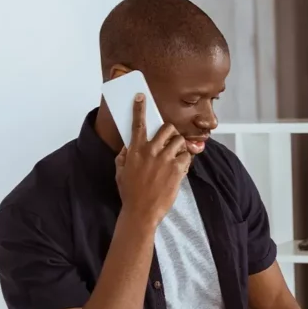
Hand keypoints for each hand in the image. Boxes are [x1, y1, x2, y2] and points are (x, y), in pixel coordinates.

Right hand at [115, 93, 191, 225]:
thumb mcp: (120, 172)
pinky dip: (186, 160)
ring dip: (179, 146)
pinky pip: (187, 156)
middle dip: (170, 131)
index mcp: (135, 150)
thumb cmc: (130, 193)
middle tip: (170, 140)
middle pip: (166, 128)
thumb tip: (128, 146)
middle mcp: (151, 151)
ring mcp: (165, 160)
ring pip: (179, 140)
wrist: (142, 211)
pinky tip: (180, 168)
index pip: (138, 124)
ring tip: (176, 156)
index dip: (140, 108)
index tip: (141, 96)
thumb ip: (124, 156)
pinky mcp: (177, 169)